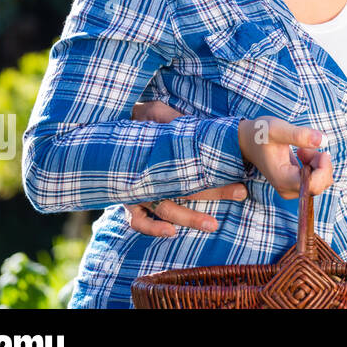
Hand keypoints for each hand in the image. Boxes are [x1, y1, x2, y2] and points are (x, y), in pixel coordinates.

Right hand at [125, 100, 248, 237]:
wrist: (104, 134)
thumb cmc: (138, 121)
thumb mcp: (155, 113)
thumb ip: (173, 120)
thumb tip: (198, 123)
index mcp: (159, 150)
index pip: (192, 162)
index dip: (217, 168)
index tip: (242, 171)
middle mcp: (149, 173)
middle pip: (185, 185)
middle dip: (215, 190)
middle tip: (240, 192)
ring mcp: (137, 190)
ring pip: (165, 207)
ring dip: (190, 217)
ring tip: (213, 225)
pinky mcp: (127, 202)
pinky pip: (137, 220)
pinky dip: (152, 228)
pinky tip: (171, 232)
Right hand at [238, 117, 332, 199]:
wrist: (248, 140)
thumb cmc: (261, 134)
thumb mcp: (277, 128)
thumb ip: (299, 134)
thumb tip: (324, 140)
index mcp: (282, 179)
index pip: (314, 186)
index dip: (324, 169)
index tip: (321, 152)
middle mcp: (287, 188)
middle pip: (320, 184)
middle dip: (321, 163)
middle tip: (306, 148)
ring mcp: (292, 188)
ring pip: (321, 181)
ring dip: (318, 162)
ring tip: (302, 149)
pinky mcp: (295, 184)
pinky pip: (316, 178)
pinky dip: (315, 164)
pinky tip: (303, 154)